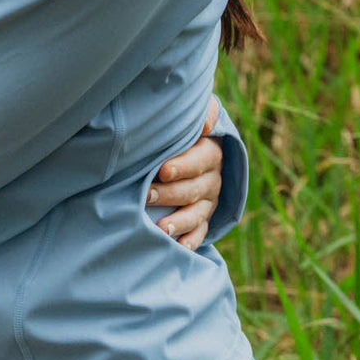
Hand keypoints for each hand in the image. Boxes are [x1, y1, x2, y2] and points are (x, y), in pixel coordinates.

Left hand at [147, 95, 221, 250]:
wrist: (191, 148)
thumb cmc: (182, 131)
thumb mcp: (193, 117)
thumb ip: (203, 113)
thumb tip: (206, 125)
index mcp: (210, 153)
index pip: (200, 160)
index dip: (182, 166)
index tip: (162, 170)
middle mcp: (213, 179)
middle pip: (194, 189)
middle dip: (170, 194)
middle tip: (146, 195)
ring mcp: (209, 201)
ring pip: (197, 214)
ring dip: (179, 221)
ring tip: (161, 227)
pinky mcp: (204, 218)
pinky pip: (200, 232)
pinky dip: (190, 240)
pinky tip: (177, 246)